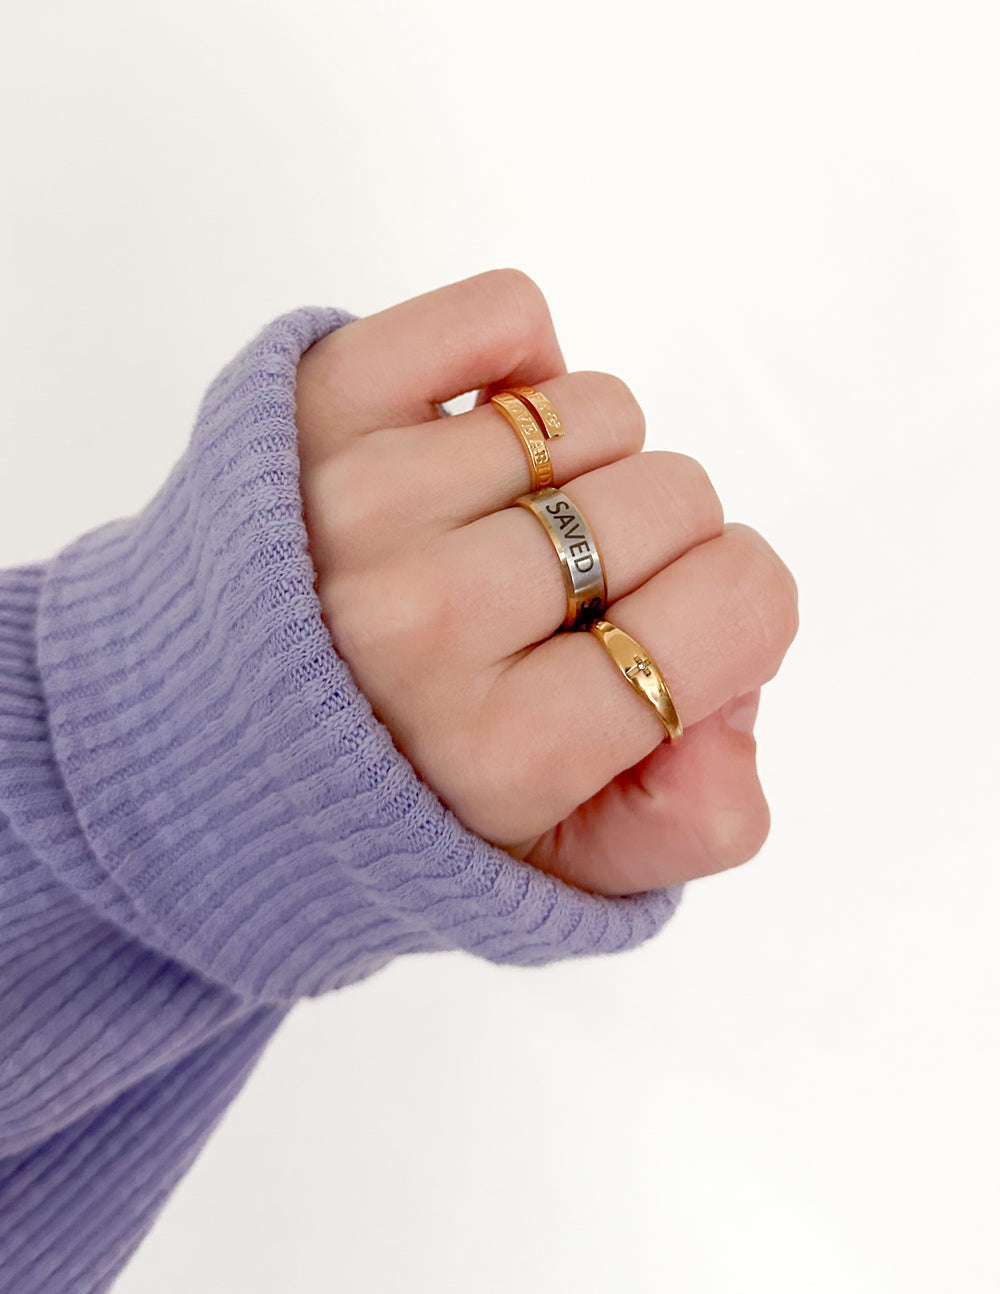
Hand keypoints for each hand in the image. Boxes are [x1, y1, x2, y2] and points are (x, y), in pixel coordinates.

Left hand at [294, 269, 797, 894]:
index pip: (740, 602)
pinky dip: (522, 363)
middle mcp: (427, 620)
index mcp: (507, 749)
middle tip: (568, 597)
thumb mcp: (555, 862)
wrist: (216, 713)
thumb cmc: (402, 784)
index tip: (666, 633)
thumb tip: (730, 701)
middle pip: (677, 494)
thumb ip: (689, 825)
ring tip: (502, 534)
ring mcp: (364, 500)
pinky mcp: (322, 399)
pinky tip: (474, 450)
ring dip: (582, 469)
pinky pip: (507, 314)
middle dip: (657, 545)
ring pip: (599, 408)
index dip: (736, 615)